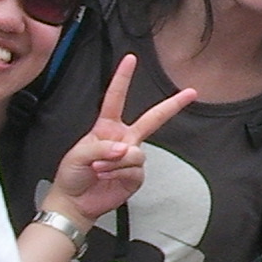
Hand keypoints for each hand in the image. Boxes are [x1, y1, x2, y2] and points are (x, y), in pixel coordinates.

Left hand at [47, 55, 197, 221]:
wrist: (75, 202)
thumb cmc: (72, 174)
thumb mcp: (78, 154)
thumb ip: (101, 147)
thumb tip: (124, 148)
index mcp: (107, 127)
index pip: (116, 98)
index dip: (123, 78)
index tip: (130, 60)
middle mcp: (123, 139)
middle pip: (152, 119)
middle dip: (172, 105)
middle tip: (190, 93)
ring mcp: (131, 157)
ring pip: (136, 153)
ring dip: (116, 162)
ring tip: (99, 169)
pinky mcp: (135, 176)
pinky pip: (135, 170)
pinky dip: (119, 174)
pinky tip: (108, 177)